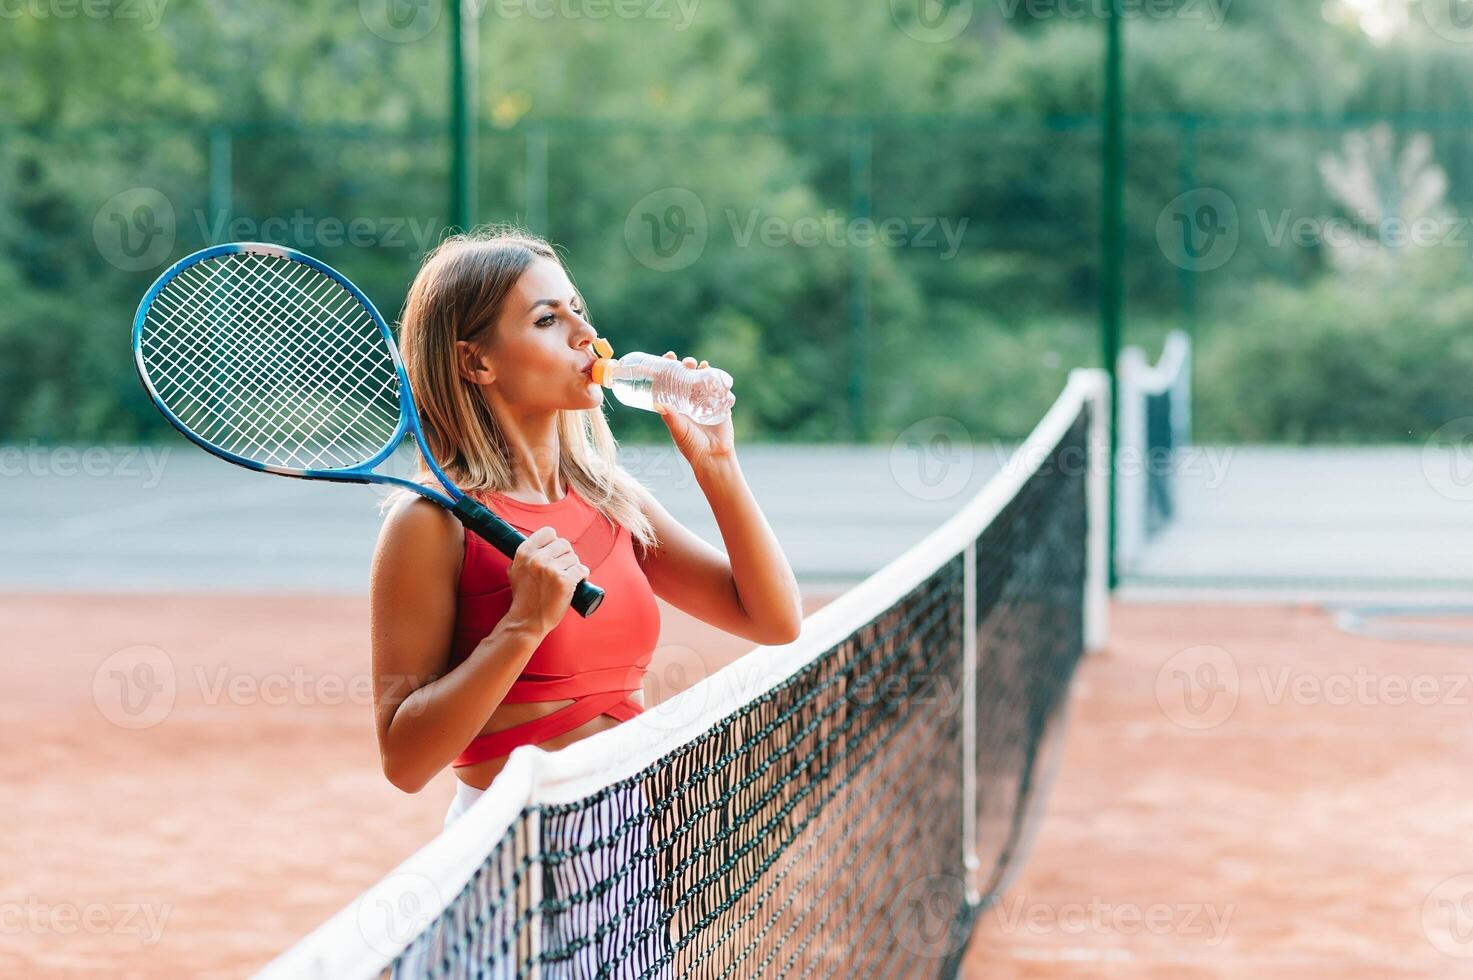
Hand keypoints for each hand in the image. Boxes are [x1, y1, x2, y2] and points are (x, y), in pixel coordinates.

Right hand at [503, 526, 588, 636]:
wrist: (527, 621)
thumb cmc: (524, 597)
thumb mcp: (516, 570)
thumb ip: (526, 555)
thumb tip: (541, 542)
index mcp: (524, 552)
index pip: (548, 532)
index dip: (554, 543)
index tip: (554, 555)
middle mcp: (537, 558)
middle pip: (564, 544)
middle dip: (566, 556)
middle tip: (561, 570)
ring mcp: (551, 569)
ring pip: (574, 557)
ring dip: (573, 567)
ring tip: (565, 580)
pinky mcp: (564, 581)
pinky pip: (582, 569)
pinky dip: (582, 576)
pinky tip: (575, 583)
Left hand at [657, 351, 734, 471]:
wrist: (714, 457)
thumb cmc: (692, 447)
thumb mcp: (678, 430)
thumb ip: (670, 417)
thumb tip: (657, 403)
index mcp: (678, 404)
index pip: (672, 380)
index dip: (670, 367)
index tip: (669, 356)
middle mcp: (692, 400)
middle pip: (689, 376)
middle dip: (687, 365)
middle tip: (687, 362)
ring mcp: (707, 401)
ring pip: (705, 379)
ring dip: (703, 369)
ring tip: (701, 365)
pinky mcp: (722, 405)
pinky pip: (721, 389)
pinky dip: (719, 380)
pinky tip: (716, 374)